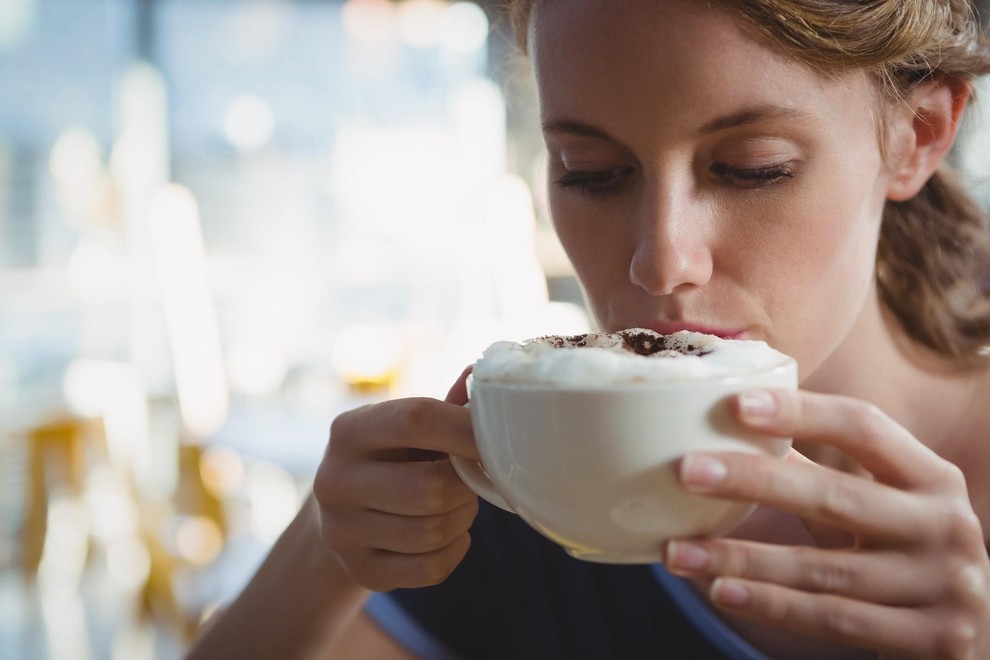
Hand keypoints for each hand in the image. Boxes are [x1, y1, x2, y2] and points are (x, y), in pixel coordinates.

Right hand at [312, 369, 479, 591]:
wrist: (344, 513)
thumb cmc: (391, 458)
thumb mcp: (406, 427)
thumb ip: (444, 406)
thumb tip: (478, 371)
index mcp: (348, 430)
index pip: (415, 419)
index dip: (465, 429)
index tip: (491, 440)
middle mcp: (334, 480)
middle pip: (430, 488)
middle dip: (467, 486)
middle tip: (472, 480)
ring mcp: (341, 531)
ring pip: (433, 532)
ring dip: (462, 519)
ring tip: (458, 504)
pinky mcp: (359, 570)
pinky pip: (431, 568)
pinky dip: (454, 550)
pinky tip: (448, 535)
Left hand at [664, 389, 989, 658]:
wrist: (978, 638)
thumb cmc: (906, 553)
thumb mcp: (883, 505)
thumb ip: (826, 472)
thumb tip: (735, 426)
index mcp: (930, 476)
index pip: (863, 427)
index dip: (801, 412)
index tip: (735, 404)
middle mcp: (945, 525)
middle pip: (835, 496)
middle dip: (753, 481)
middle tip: (686, 470)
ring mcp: (944, 586)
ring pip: (822, 570)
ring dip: (740, 559)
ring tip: (677, 551)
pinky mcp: (932, 640)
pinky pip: (833, 619)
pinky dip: (771, 605)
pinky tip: (721, 591)